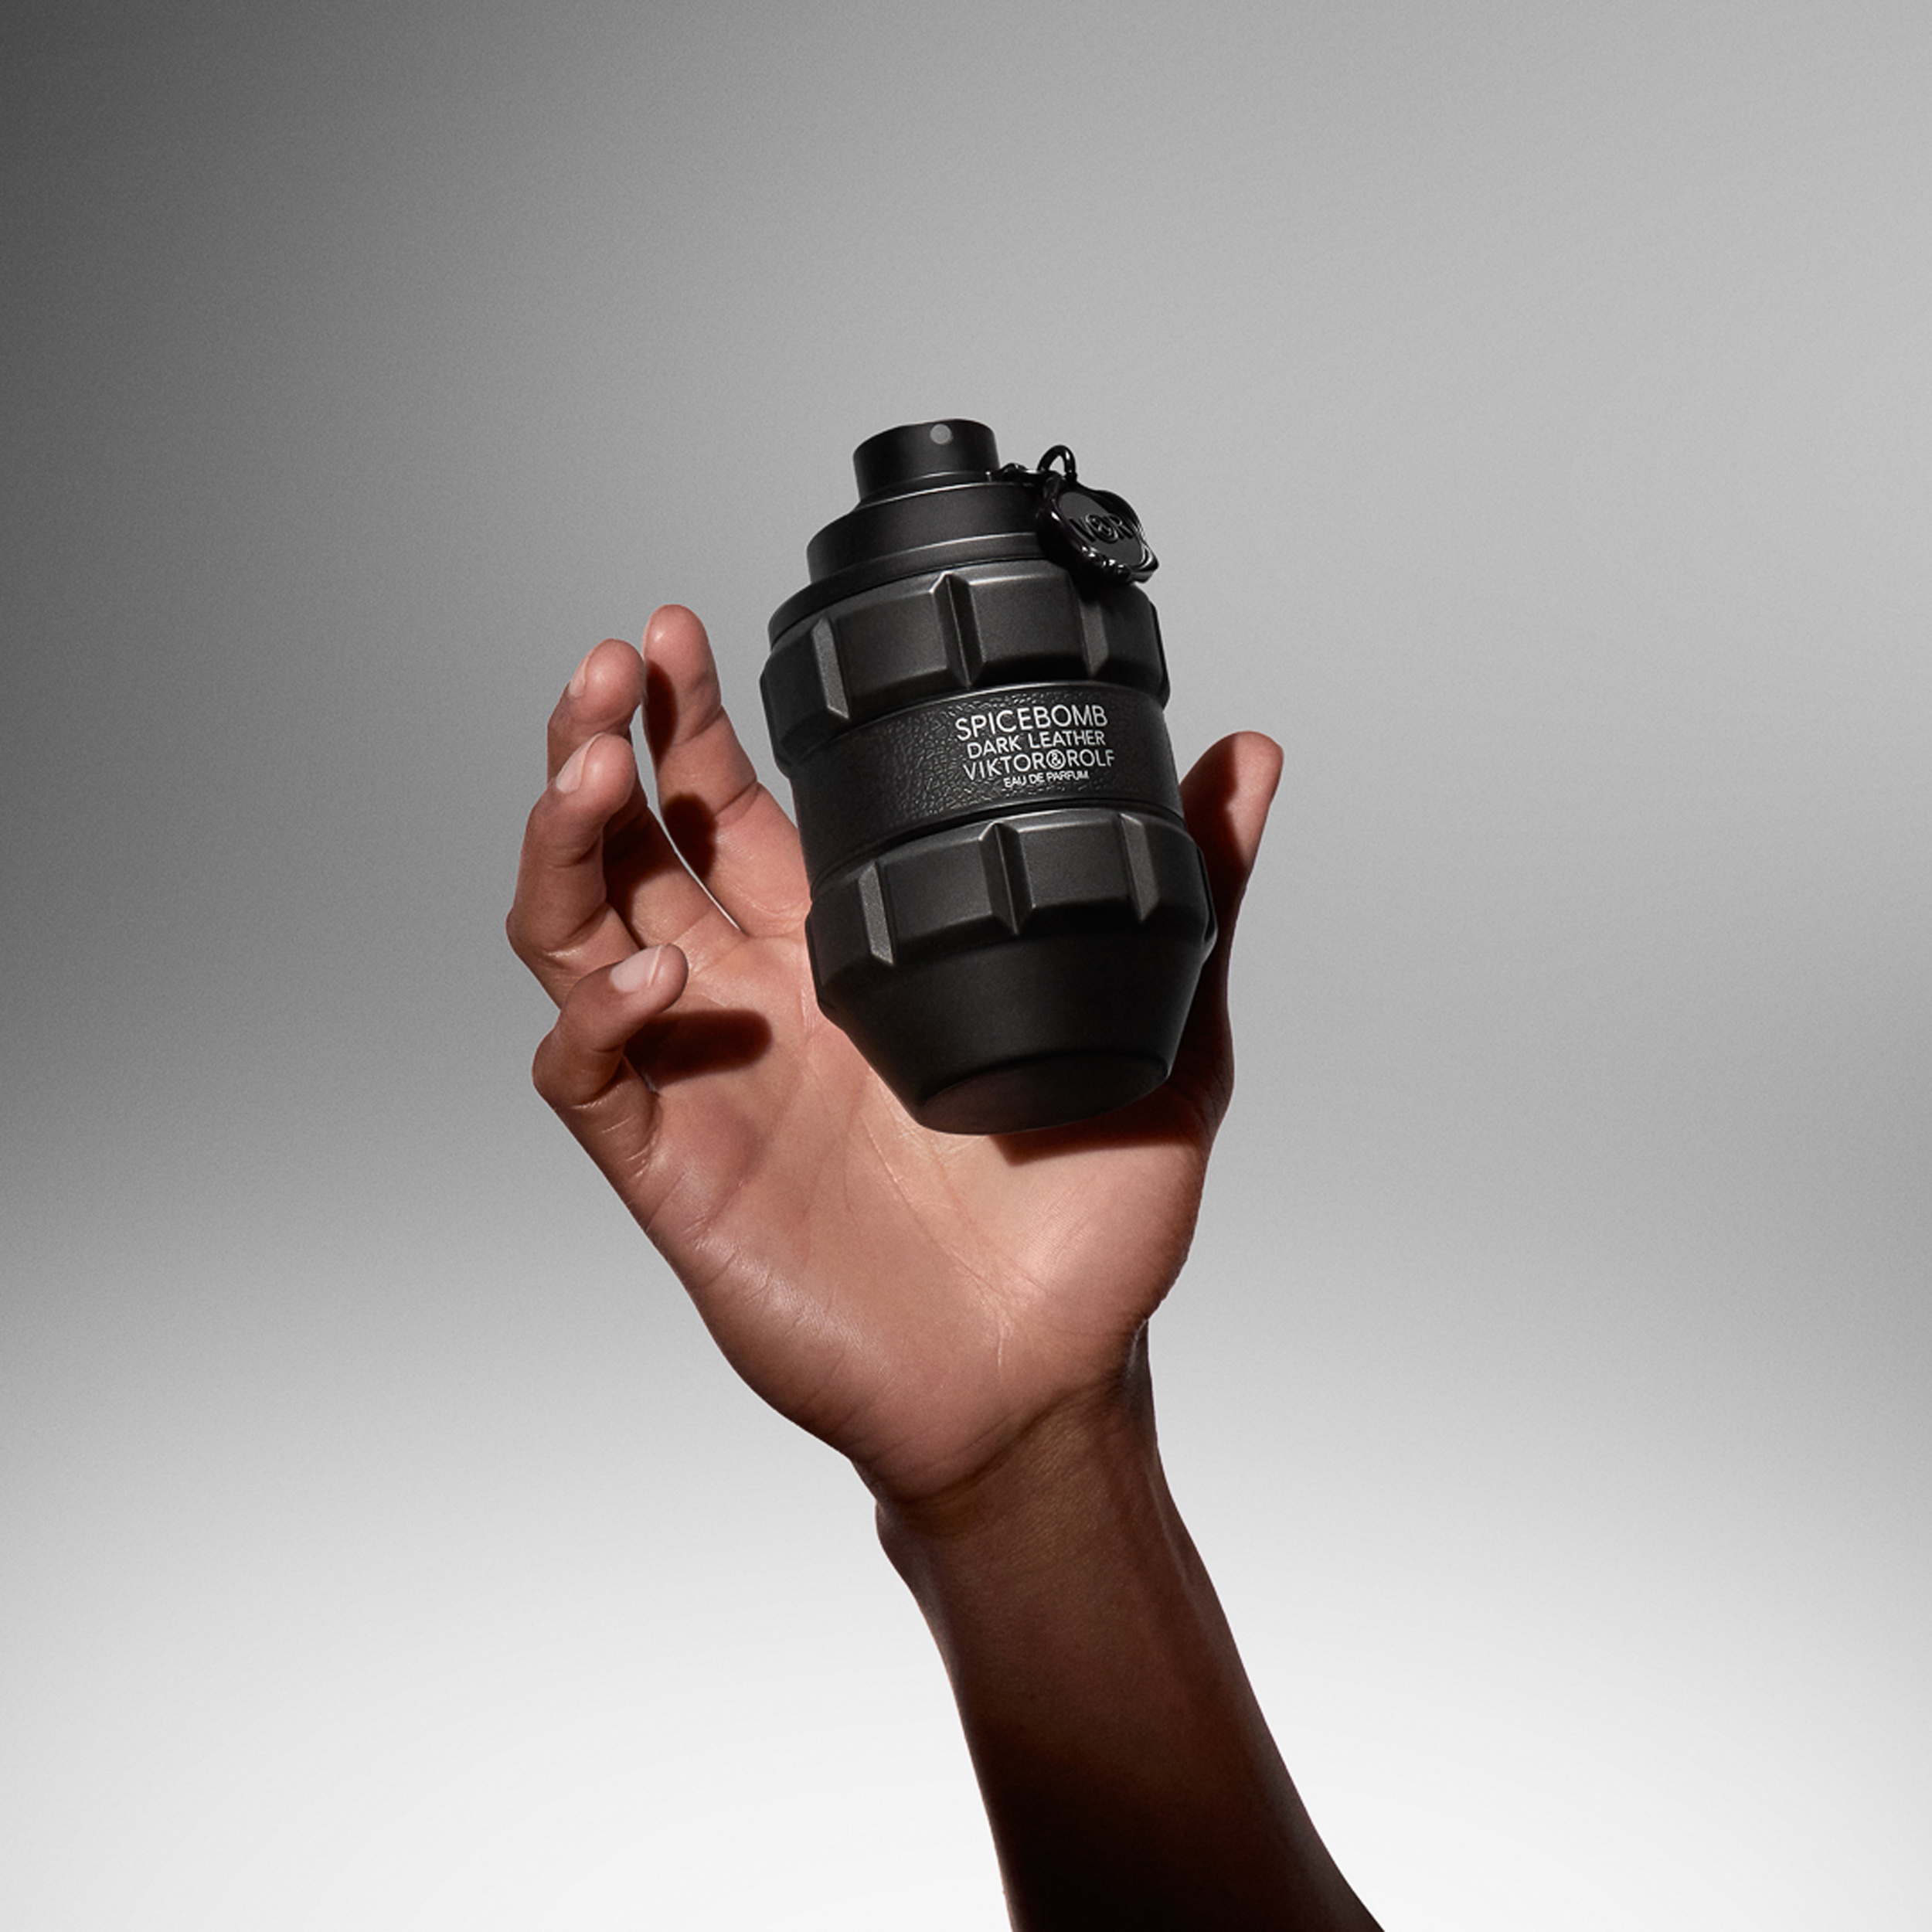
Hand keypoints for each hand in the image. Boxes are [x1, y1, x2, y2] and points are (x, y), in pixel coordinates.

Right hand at [506, 606, 1280, 1507]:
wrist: (1045, 1381)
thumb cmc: (1087, 1228)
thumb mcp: (1165, 1035)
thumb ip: (1191, 894)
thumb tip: (1250, 757)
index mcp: (847, 960)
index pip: (737, 813)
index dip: (695, 725)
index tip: (678, 634)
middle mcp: (760, 1004)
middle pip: (637, 849)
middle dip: (606, 744)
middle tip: (612, 662)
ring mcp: (709, 1081)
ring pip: (579, 939)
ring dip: (566, 847)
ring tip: (590, 765)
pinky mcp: (678, 1173)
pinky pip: (590, 1076)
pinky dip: (602, 1014)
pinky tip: (664, 974)